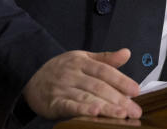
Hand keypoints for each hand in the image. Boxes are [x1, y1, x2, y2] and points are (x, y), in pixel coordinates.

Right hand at [22, 48, 141, 119]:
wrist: (30, 75)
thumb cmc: (61, 68)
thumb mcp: (82, 58)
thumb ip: (105, 59)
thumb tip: (127, 52)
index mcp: (81, 61)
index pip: (104, 71)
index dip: (121, 80)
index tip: (136, 90)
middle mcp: (73, 73)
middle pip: (99, 86)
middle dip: (118, 99)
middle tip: (134, 110)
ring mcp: (63, 88)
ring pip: (87, 97)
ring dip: (105, 106)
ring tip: (121, 114)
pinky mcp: (54, 102)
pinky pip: (69, 106)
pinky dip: (82, 109)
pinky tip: (94, 112)